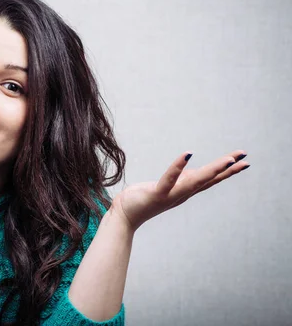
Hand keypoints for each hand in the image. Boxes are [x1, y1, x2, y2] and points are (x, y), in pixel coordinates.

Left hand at [109, 150, 249, 231]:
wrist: (124, 215)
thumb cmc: (142, 198)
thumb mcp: (166, 186)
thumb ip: (179, 180)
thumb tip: (191, 170)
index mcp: (184, 190)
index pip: (210, 179)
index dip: (226, 170)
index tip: (243, 160)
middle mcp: (182, 193)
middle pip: (208, 179)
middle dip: (227, 168)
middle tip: (244, 157)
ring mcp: (171, 195)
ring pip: (195, 181)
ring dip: (212, 170)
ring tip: (228, 159)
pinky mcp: (157, 194)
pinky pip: (169, 179)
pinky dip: (178, 167)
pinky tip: (187, 154)